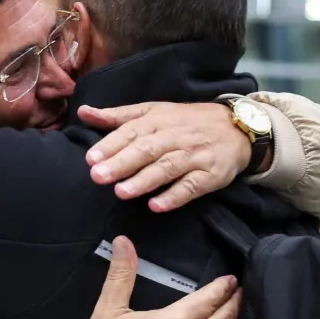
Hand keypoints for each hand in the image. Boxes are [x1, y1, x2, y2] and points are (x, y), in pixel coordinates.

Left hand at [78, 101, 252, 212]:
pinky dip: (174, 196)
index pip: (132, 131)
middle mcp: (175, 137)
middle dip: (122, 163)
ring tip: (121, 192)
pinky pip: (192, 187)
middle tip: (98, 176)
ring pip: (167, 168)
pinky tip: (156, 206)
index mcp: (157, 120)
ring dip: (143, 181)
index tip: (91, 159)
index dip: (111, 145)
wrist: (236, 128)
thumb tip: (83, 112)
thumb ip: (117, 116)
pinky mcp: (210, 175)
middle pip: (147, 150)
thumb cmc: (185, 122)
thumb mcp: (152, 112)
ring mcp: (194, 156)